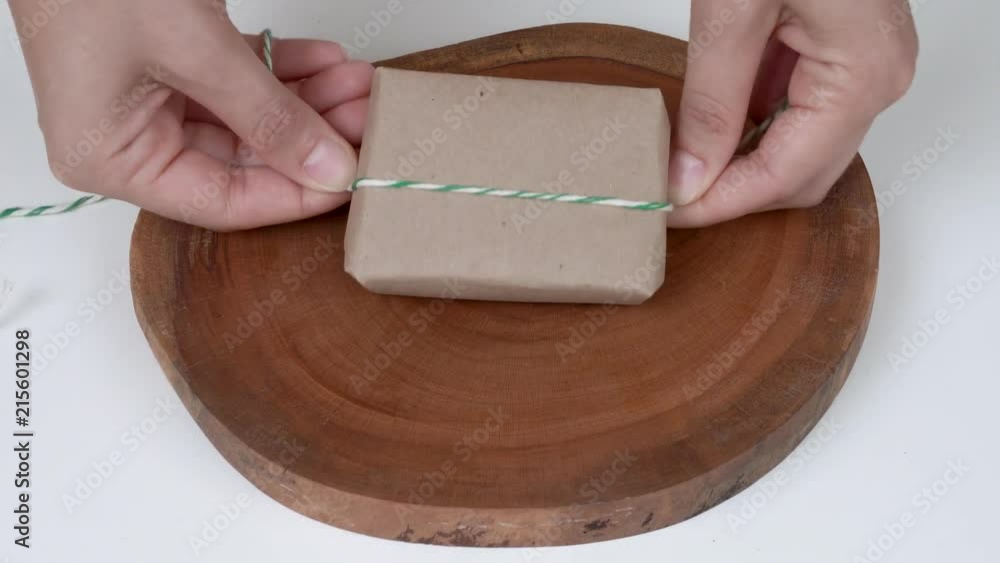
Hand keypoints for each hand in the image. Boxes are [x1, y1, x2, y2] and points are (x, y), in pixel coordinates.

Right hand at [10, 0, 372, 230]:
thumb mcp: (196, 50)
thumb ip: (268, 114)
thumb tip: (328, 166)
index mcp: (111, 157)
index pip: (222, 202)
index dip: (294, 195)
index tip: (350, 180)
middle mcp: (128, 137)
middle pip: (243, 161)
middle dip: (312, 138)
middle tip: (367, 122)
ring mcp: (148, 98)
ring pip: (248, 121)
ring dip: (308, 101)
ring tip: (358, 87)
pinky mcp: (169, 62)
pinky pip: (238, 82)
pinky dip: (283, 71)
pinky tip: (327, 63)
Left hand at [667, 0, 917, 226]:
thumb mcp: (733, 11)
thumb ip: (712, 100)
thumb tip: (689, 176)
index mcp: (862, 76)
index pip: (783, 176)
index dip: (719, 202)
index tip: (667, 210)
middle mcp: (877, 79)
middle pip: (799, 175)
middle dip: (733, 190)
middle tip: (668, 192)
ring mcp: (868, 65)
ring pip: (799, 147)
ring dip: (741, 159)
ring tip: (682, 158)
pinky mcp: (848, 49)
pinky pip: (800, 110)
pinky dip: (754, 124)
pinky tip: (714, 120)